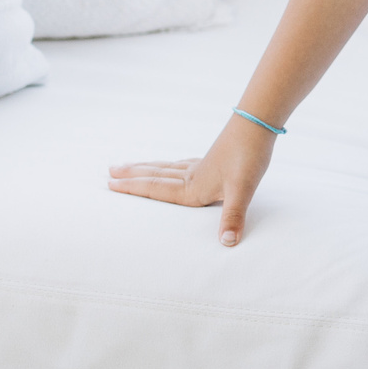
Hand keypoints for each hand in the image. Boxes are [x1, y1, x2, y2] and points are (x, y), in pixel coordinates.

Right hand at [107, 113, 277, 246]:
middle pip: (156, 176)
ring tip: (128, 166)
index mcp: (193, 187)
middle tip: (108, 172)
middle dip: (132, 176)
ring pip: (166, 168)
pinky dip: (169, 166)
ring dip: (146, 168)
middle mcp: (192, 175)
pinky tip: (173, 166)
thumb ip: (232, 216)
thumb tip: (227, 243)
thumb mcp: (243, 189)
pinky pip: (181, 164)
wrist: (259, 125)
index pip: (156, 189)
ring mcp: (201, 165)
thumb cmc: (249, 157)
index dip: (133, 188)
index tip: (110, 184)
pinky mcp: (212, 158)